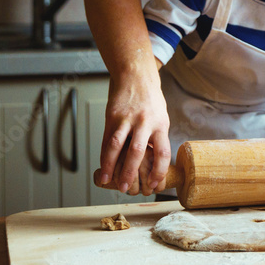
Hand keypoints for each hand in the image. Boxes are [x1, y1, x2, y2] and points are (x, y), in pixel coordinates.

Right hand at [98, 67, 171, 193]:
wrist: (135, 76)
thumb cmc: (150, 101)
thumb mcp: (160, 118)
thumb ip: (155, 139)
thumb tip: (151, 166)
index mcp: (161, 125)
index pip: (163, 152)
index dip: (159, 170)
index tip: (154, 184)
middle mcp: (145, 122)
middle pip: (138, 151)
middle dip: (131, 172)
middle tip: (127, 189)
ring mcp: (127, 119)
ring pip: (117, 145)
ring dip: (111, 166)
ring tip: (108, 181)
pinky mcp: (112, 116)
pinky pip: (107, 139)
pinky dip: (104, 155)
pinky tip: (102, 167)